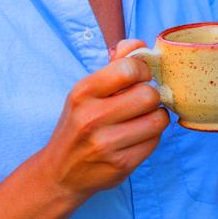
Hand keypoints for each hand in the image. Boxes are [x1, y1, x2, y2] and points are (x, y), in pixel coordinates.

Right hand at [34, 39, 168, 201]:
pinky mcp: (121, 165)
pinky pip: (155, 141)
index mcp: (83, 92)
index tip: (140, 78)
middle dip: (151, 96)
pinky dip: (151, 136)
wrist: (60, 173)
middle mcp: (92, 118)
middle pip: (149, 95)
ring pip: (158, 119)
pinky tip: (137, 137)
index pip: (129, 69)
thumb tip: (139, 45)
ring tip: (142, 118)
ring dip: (155, 117)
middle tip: (143, 101)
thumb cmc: (78, 124)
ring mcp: (106, 144)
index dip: (143, 70)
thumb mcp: (86, 91)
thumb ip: (114, 64)